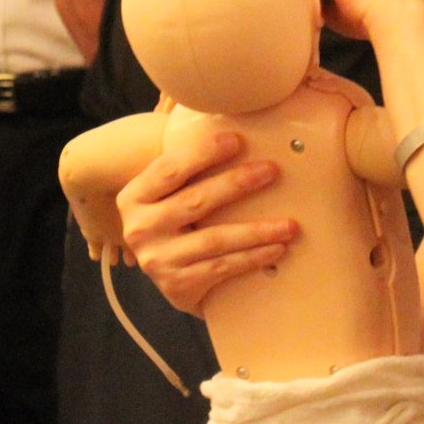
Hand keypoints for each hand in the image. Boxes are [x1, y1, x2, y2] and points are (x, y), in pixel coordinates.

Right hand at [116, 127, 293, 314]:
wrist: (169, 278)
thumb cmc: (176, 224)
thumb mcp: (168, 196)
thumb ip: (188, 172)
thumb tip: (238, 138)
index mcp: (134, 197)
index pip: (170, 169)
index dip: (202, 153)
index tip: (236, 140)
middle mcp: (140, 228)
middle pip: (196, 200)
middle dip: (237, 183)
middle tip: (271, 171)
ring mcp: (158, 259)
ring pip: (215, 239)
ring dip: (257, 230)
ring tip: (289, 224)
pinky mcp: (178, 285)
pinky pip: (222, 267)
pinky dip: (253, 257)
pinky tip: (276, 248)